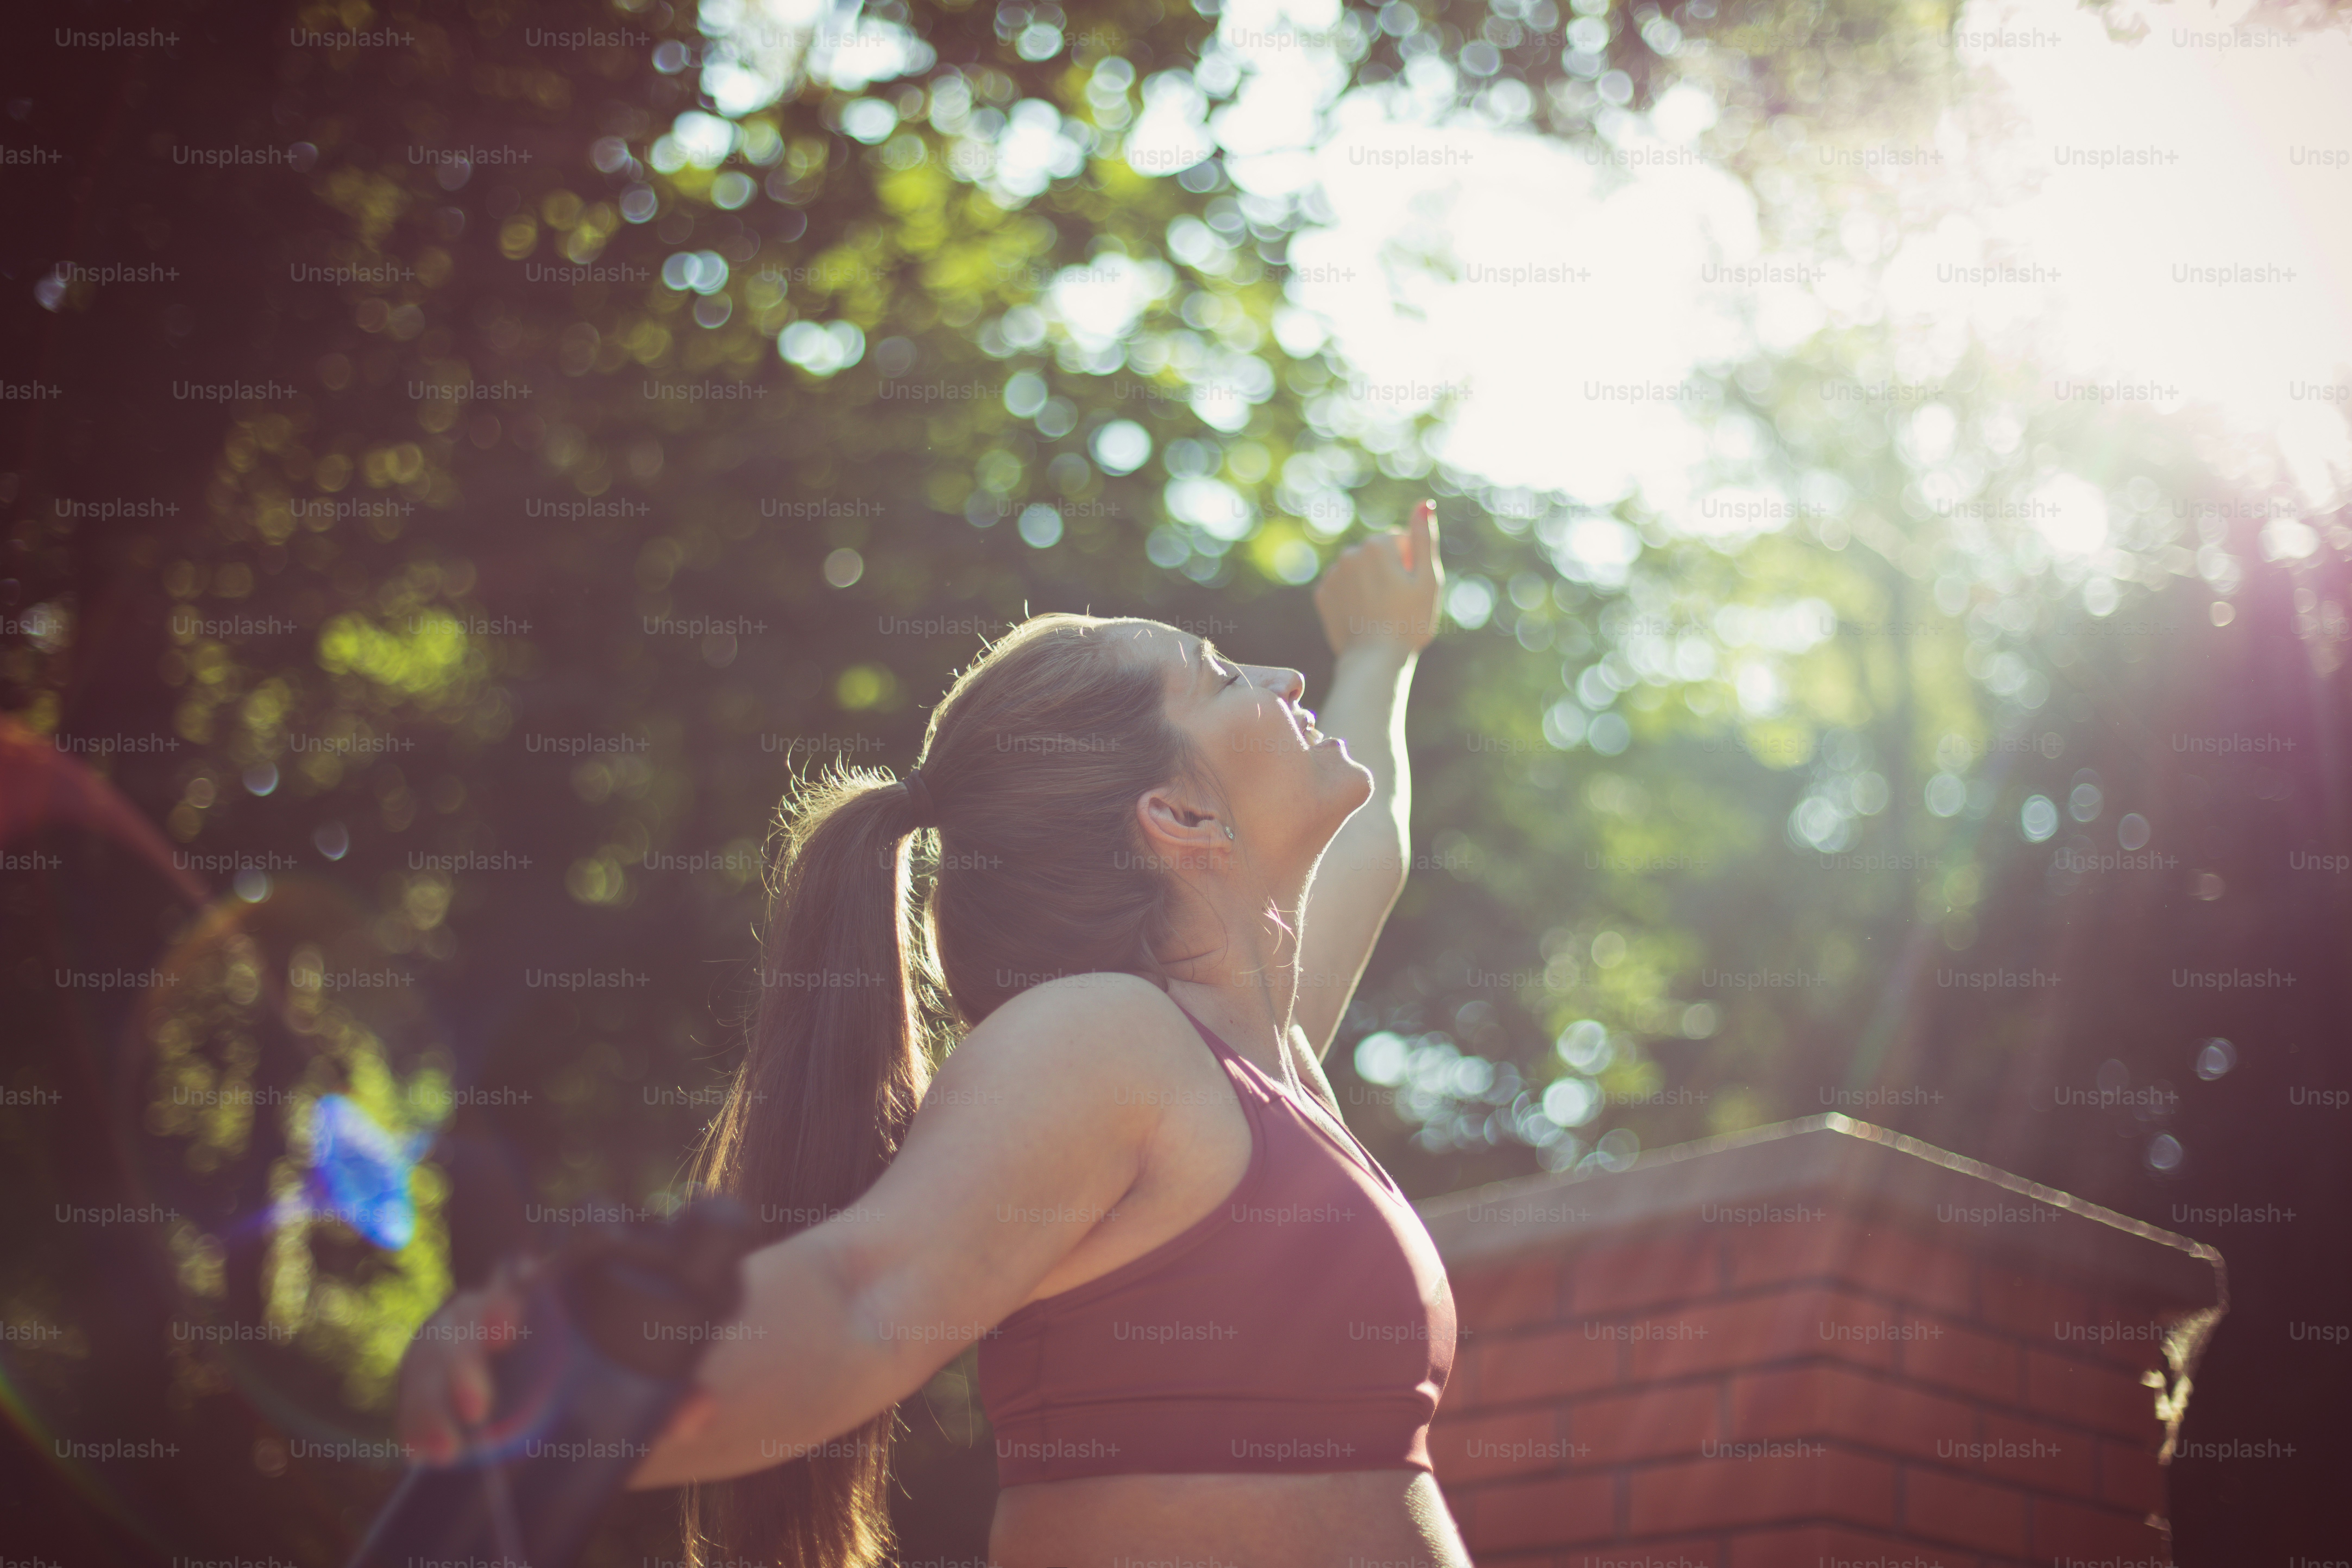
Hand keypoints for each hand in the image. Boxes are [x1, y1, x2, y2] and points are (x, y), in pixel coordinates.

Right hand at [394, 1259, 534, 1464]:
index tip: (504, 1336)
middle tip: (477, 1411)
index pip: (500, 1297)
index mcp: (502, 1298)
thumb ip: (550, 1307)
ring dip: (432, 1414)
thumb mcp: (553, 1333)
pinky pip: (409, 1402)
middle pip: (458, 1340)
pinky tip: (418, 1454)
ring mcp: (433, 1347)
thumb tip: (532, 1272)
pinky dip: (413, 1427)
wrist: (504, 1355)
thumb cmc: (539, 1346)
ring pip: (426, 1374)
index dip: (498, 1310)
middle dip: (464, 1374)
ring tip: (445, 1453)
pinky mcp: (415, 1378)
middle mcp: (462, 1317)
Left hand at [1312, 500, 1443, 657]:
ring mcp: (1333, 575)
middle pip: (1377, 553)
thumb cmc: (1410, 621)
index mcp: (1377, 545)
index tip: (1411, 588)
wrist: (1375, 660)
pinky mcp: (1322, 595)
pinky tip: (1362, 615)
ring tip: (1379, 611)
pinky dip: (1352, 596)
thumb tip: (1424, 503)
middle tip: (1397, 602)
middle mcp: (1350, 554)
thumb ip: (1424, 538)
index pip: (1400, 540)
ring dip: (1369, 582)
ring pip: (1359, 570)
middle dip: (1389, 569)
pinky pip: (1343, 587)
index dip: (1411, 563)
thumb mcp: (1428, 579)